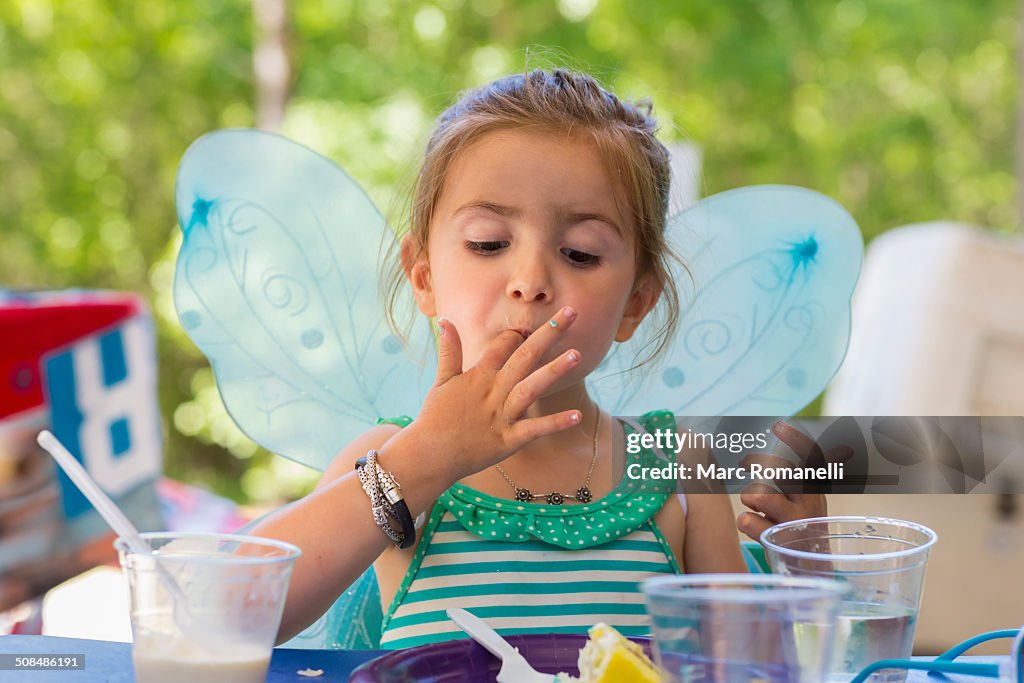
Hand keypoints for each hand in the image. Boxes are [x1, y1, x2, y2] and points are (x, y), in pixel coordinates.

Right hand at [402, 306, 583, 483]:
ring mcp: (502, 416)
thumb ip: (449, 351)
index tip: (532, 326)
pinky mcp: (509, 440)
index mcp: (479, 376)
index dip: (517, 334)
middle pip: (524, 357)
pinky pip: (535, 430)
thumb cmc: (435, 418)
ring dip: (554, 371)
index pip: (503, 346)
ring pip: (531, 388)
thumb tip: (445, 320)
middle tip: (571, 313)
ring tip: (576, 355)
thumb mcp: (441, 381)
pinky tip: (577, 416)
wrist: (429, 455)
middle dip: (548, 334)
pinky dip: (555, 423)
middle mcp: (493, 392)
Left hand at [736, 421, 852, 542]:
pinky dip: (745, 522)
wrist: (810, 572)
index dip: (797, 440)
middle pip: (780, 470)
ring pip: (759, 494)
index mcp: (815, 490)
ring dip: (749, 496)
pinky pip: (747, 520)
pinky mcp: (777, 542)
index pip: (811, 459)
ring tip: (755, 505)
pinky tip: (755, 527)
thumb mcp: (808, 498)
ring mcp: (793, 524)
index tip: (778, 425)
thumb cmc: (802, 525)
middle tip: (745, 463)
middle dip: (757, 463)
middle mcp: (809, 504)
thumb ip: (804, 472)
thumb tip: (836, 446)